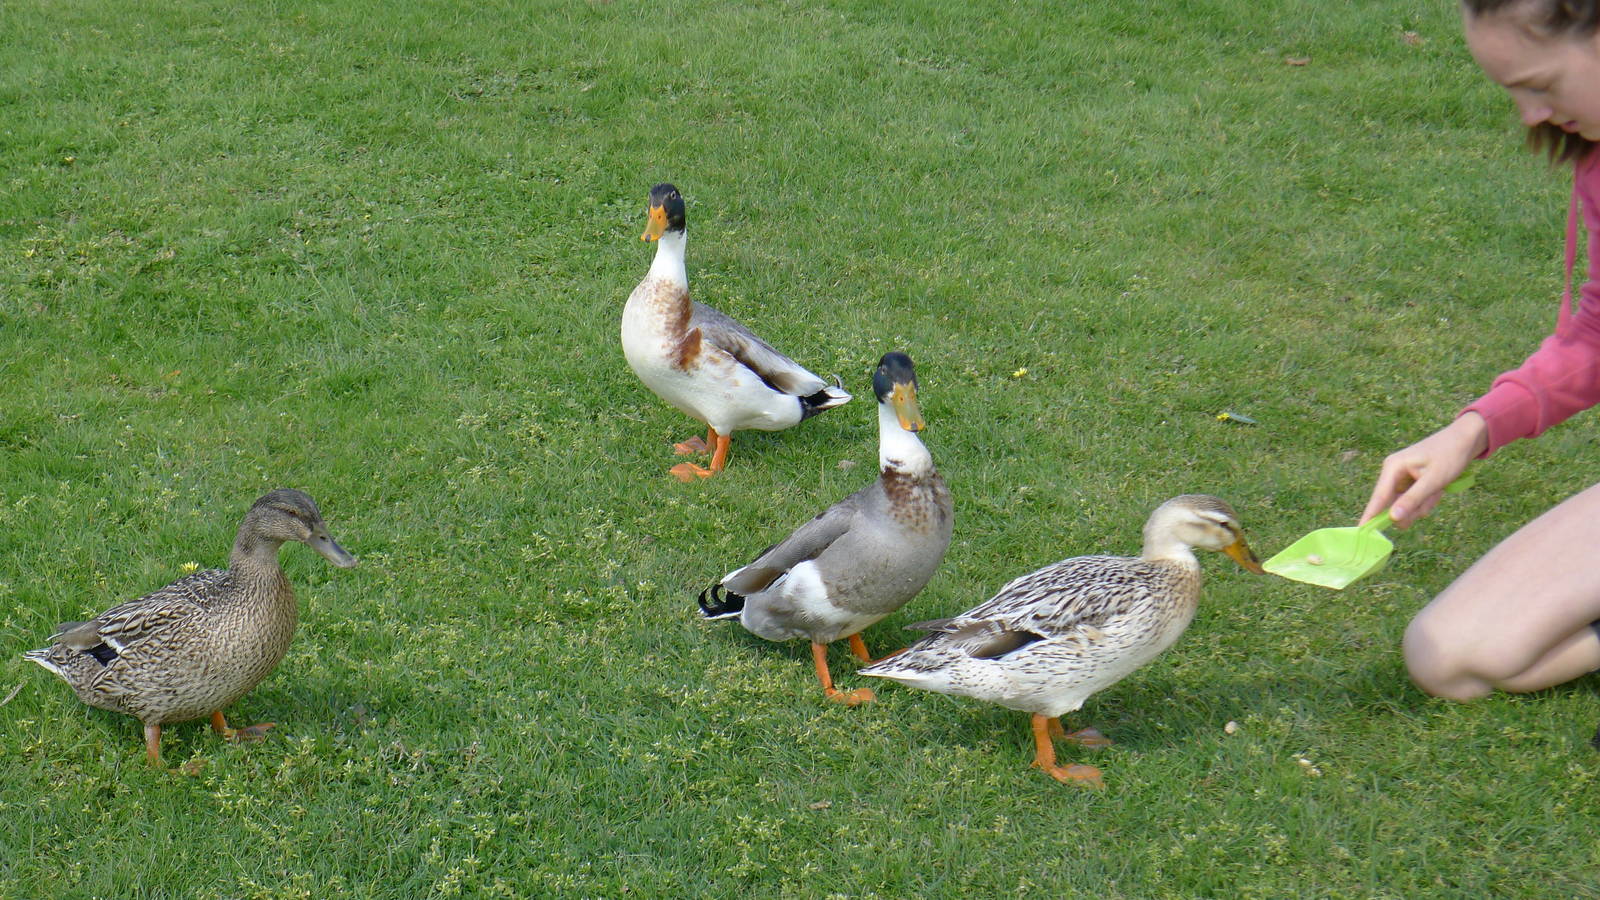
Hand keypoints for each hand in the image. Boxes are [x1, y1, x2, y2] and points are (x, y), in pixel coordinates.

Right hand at [1361, 413, 1487, 527]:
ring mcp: (1401, 478)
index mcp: (1392, 468)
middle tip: (1432, 498)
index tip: (1360, 532)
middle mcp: (1392, 473)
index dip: (1370, 516)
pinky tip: (1437, 489)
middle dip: (1414, 508)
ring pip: (1406, 505)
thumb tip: (1392, 518)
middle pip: (1394, 505)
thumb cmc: (1449, 456)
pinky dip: (1426, 500)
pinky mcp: (1410, 482)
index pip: (1378, 497)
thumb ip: (1412, 500)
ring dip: (1423, 504)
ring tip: (1438, 490)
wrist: (1465, 440)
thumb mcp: (1433, 480)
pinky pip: (1413, 501)